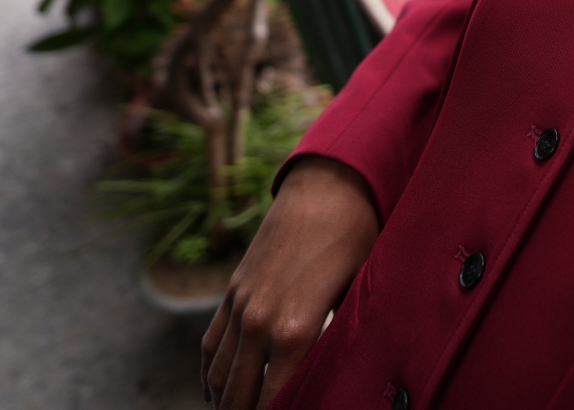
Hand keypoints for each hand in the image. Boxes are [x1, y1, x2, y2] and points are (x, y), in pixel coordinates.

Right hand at [201, 156, 380, 408]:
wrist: (327, 185)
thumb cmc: (357, 238)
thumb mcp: (364, 289)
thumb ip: (349, 336)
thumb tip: (351, 371)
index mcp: (296, 331)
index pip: (276, 401)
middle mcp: (259, 324)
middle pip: (241, 397)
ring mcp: (240, 308)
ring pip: (220, 376)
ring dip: (226, 403)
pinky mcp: (232, 293)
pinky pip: (210, 347)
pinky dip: (210, 376)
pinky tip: (217, 394)